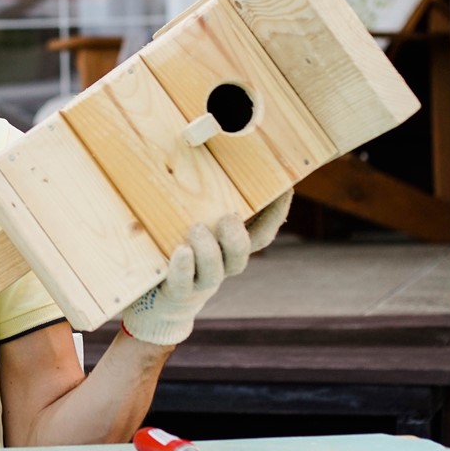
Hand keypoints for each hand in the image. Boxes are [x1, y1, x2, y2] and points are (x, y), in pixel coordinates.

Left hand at [121, 190, 292, 345]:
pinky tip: (181, 252)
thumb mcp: (196, 225)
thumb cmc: (181, 251)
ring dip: (209, 250)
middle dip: (237, 236)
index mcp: (231, 249)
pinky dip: (183, 268)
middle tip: (229, 216)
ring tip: (197, 228)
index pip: (262, 233)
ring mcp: (201, 282)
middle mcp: (222, 266)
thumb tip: (203, 149)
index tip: (285, 188)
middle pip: (240, 255)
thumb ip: (206, 201)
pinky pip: (183, 283)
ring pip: (214, 271)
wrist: (164, 301)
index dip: (276, 213)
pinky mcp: (178, 292)